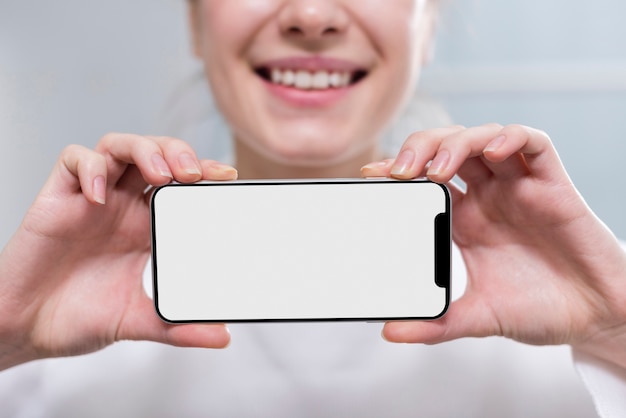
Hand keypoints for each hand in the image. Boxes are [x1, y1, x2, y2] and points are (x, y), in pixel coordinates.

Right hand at [0, 133, 236, 369]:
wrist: (25, 328)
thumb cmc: (79, 316)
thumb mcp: (137, 321)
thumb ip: (177, 327)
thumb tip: (222, 337)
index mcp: (147, 226)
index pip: (181, 185)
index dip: (204, 172)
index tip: (228, 176)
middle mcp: (123, 206)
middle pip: (155, 154)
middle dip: (177, 153)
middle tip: (194, 174)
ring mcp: (92, 199)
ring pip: (119, 147)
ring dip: (143, 150)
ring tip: (160, 174)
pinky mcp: (57, 198)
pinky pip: (72, 161)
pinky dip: (90, 168)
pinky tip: (100, 194)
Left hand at [362, 124, 625, 368]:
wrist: (594, 316)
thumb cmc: (539, 309)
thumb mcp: (478, 316)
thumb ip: (436, 324)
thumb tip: (391, 332)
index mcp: (465, 220)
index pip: (424, 179)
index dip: (398, 170)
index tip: (372, 175)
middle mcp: (488, 197)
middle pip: (447, 148)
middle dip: (420, 148)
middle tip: (400, 171)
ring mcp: (518, 187)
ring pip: (482, 138)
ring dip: (457, 143)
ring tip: (438, 168)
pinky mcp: (553, 184)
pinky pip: (533, 143)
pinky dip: (511, 138)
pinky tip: (494, 151)